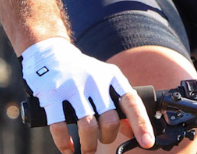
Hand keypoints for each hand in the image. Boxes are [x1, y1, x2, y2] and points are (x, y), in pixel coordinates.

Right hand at [21, 38, 154, 153]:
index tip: (147, 142)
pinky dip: (65, 143)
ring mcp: (72, 86)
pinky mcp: (52, 94)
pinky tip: (68, 148)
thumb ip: (118, 104)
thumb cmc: (82, 73)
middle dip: (108, 138)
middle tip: (102, 141)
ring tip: (87, 149)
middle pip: (109, 120)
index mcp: (111, 76)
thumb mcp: (104, 81)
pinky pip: (60, 127)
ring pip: (87, 126)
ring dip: (89, 145)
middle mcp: (94, 80)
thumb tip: (133, 131)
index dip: (141, 124)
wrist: (49, 53)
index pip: (132, 101)